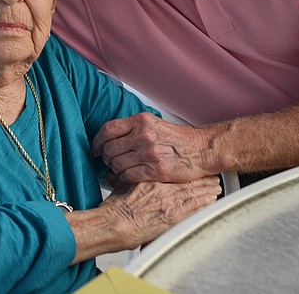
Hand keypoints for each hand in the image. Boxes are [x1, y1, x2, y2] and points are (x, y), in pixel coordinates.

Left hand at [93, 112, 216, 182]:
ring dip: (115, 169)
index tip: (96, 148)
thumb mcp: (154, 124)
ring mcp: (150, 153)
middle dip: (105, 157)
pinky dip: (125, 177)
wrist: (202, 150)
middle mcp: (144, 135)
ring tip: (122, 168)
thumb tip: (110, 136)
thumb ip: (133, 128)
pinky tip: (130, 175)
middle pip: (109, 149)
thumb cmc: (179, 139)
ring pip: (117, 164)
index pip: (108, 130)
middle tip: (109, 161)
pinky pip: (128, 176)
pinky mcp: (156, 170)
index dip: (97, 141)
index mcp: (141, 121)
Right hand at [101, 175, 220, 248]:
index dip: (185, 168)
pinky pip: (194, 208)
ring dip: (206, 188)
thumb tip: (116, 175)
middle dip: (200, 178)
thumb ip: (123, 180)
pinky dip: (204, 202)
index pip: (174, 171)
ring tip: (215, 186)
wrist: (116, 224)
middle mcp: (164, 188)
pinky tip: (211, 200)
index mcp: (152, 179)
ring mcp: (170, 202)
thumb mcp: (119, 188)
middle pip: (187, 180)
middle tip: (211, 174)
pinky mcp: (174, 217)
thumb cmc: (116, 209)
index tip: (192, 165)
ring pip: (194, 192)